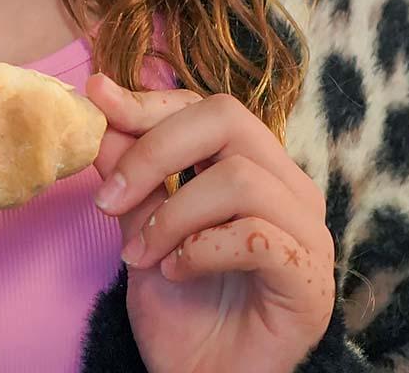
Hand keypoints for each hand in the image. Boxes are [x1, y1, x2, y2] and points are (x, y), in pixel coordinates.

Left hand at [84, 74, 335, 372]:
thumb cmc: (182, 308)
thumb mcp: (140, 227)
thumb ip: (130, 172)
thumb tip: (99, 105)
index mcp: (253, 165)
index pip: (205, 106)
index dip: (149, 102)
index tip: (97, 100)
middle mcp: (288, 186)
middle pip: (228, 118)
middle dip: (155, 149)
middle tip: (111, 196)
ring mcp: (307, 231)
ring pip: (239, 177)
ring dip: (174, 214)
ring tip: (144, 253)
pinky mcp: (311, 278)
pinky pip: (256, 236)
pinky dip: (203, 249)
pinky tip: (179, 272)